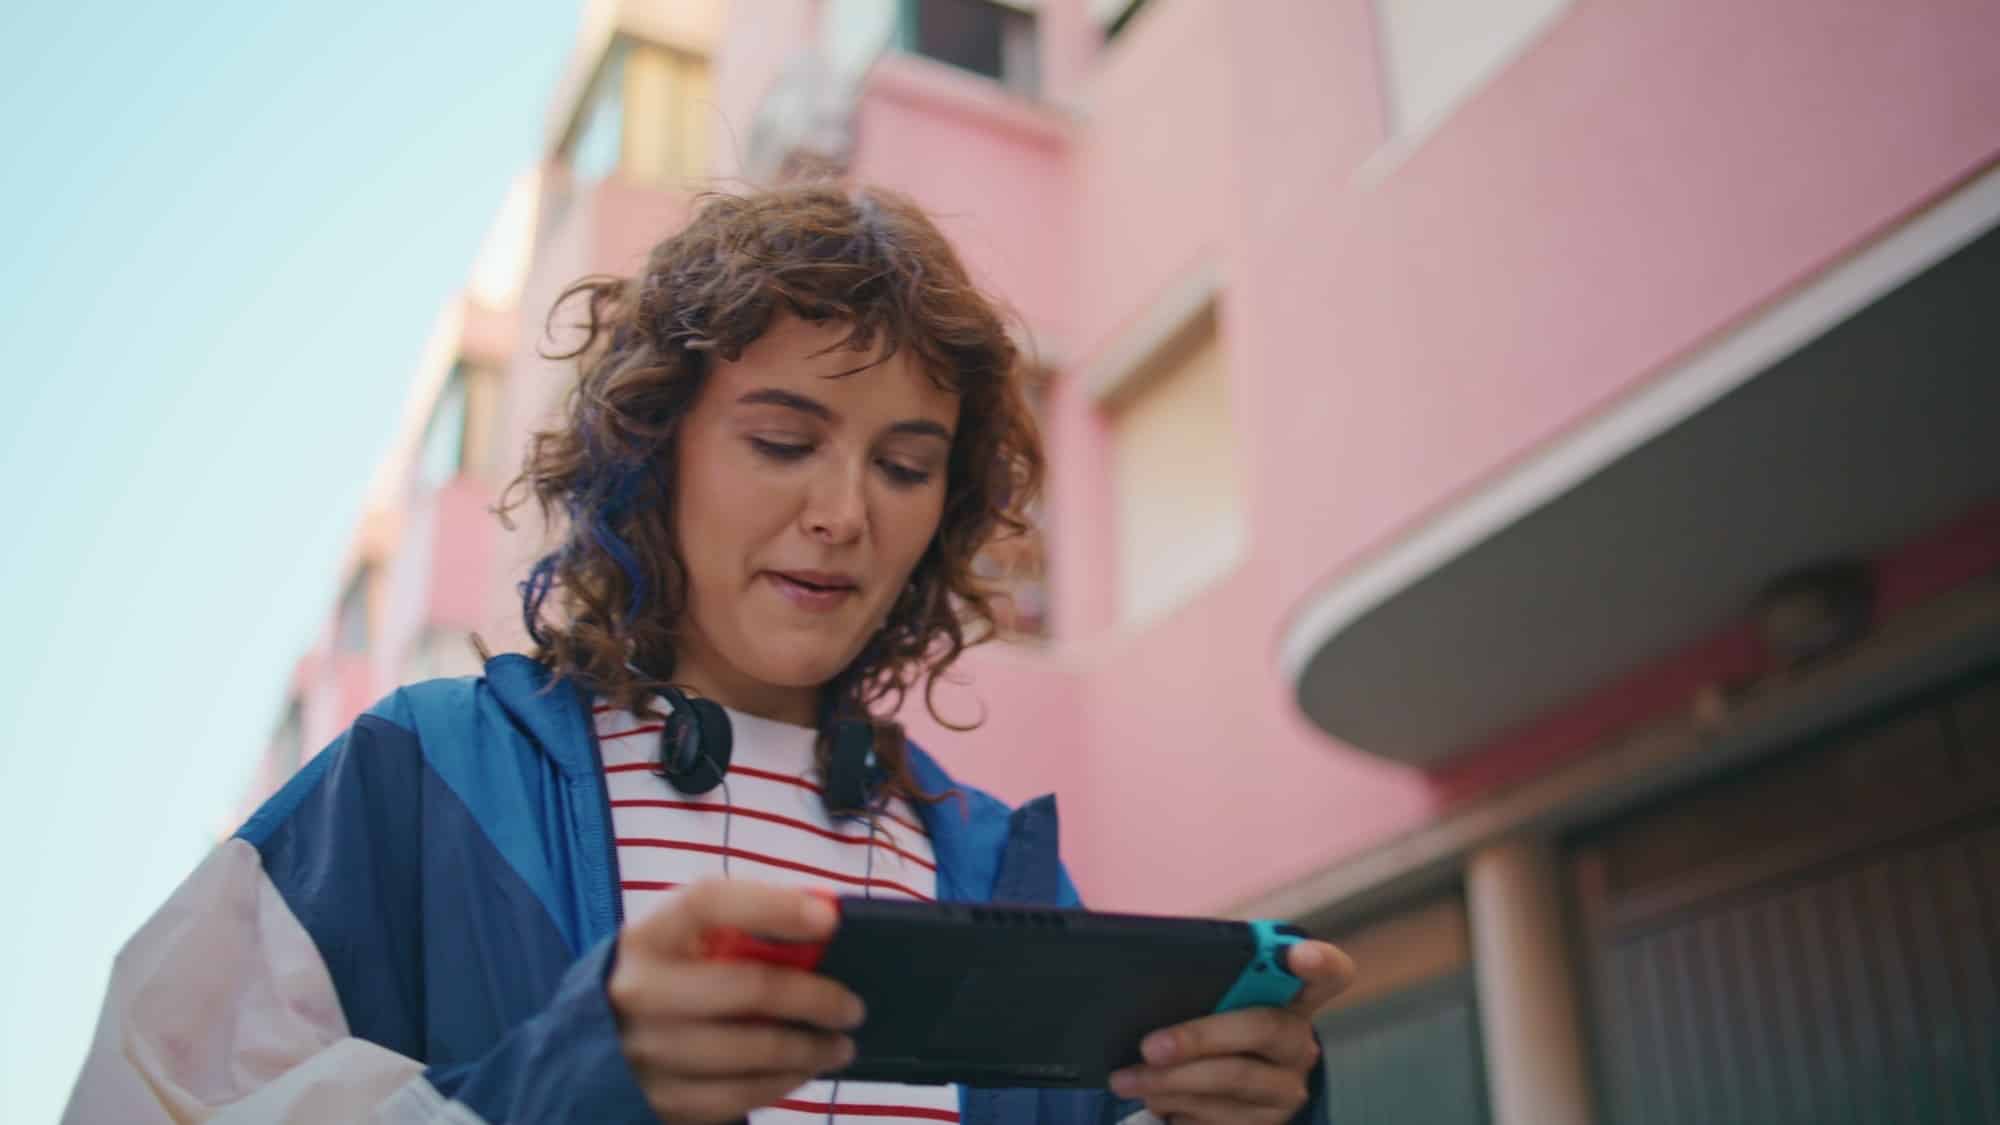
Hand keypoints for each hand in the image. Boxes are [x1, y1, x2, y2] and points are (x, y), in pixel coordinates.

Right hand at [608, 880, 864, 1123]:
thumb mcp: (681, 941)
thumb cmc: (663, 976)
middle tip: (853, 1008)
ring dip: (809, 1049)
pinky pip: (737, 1096)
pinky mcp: (657, 1100)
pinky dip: (783, 1083)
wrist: (592, 1041)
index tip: (829, 918)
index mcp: (648, 936)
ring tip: (840, 1044)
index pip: (710, 903)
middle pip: (748, 988)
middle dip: (815, 998)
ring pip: (752, 1052)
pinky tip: (804, 1070)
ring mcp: (645, 1052)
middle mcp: (639, 992)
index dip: (773, 905)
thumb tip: (824, 921)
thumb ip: (738, 928)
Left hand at [1108, 940, 1354, 1122]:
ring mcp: (1286, 1089)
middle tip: (1150, 1047)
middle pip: (1263, 1029)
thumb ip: (1211, 986)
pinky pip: (1218, 1118)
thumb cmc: (1218, 1027)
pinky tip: (1155, 1099)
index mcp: (1296, 998)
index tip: (1296, 953)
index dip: (1319, 961)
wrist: (1231, 1091)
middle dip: (1199, 1038)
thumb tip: (1157, 981)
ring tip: (1127, 1079)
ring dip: (1170, 1082)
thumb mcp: (1221, 1004)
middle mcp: (1300, 1044)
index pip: (1330, 973)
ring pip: (1231, 1082)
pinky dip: (1177, 1107)